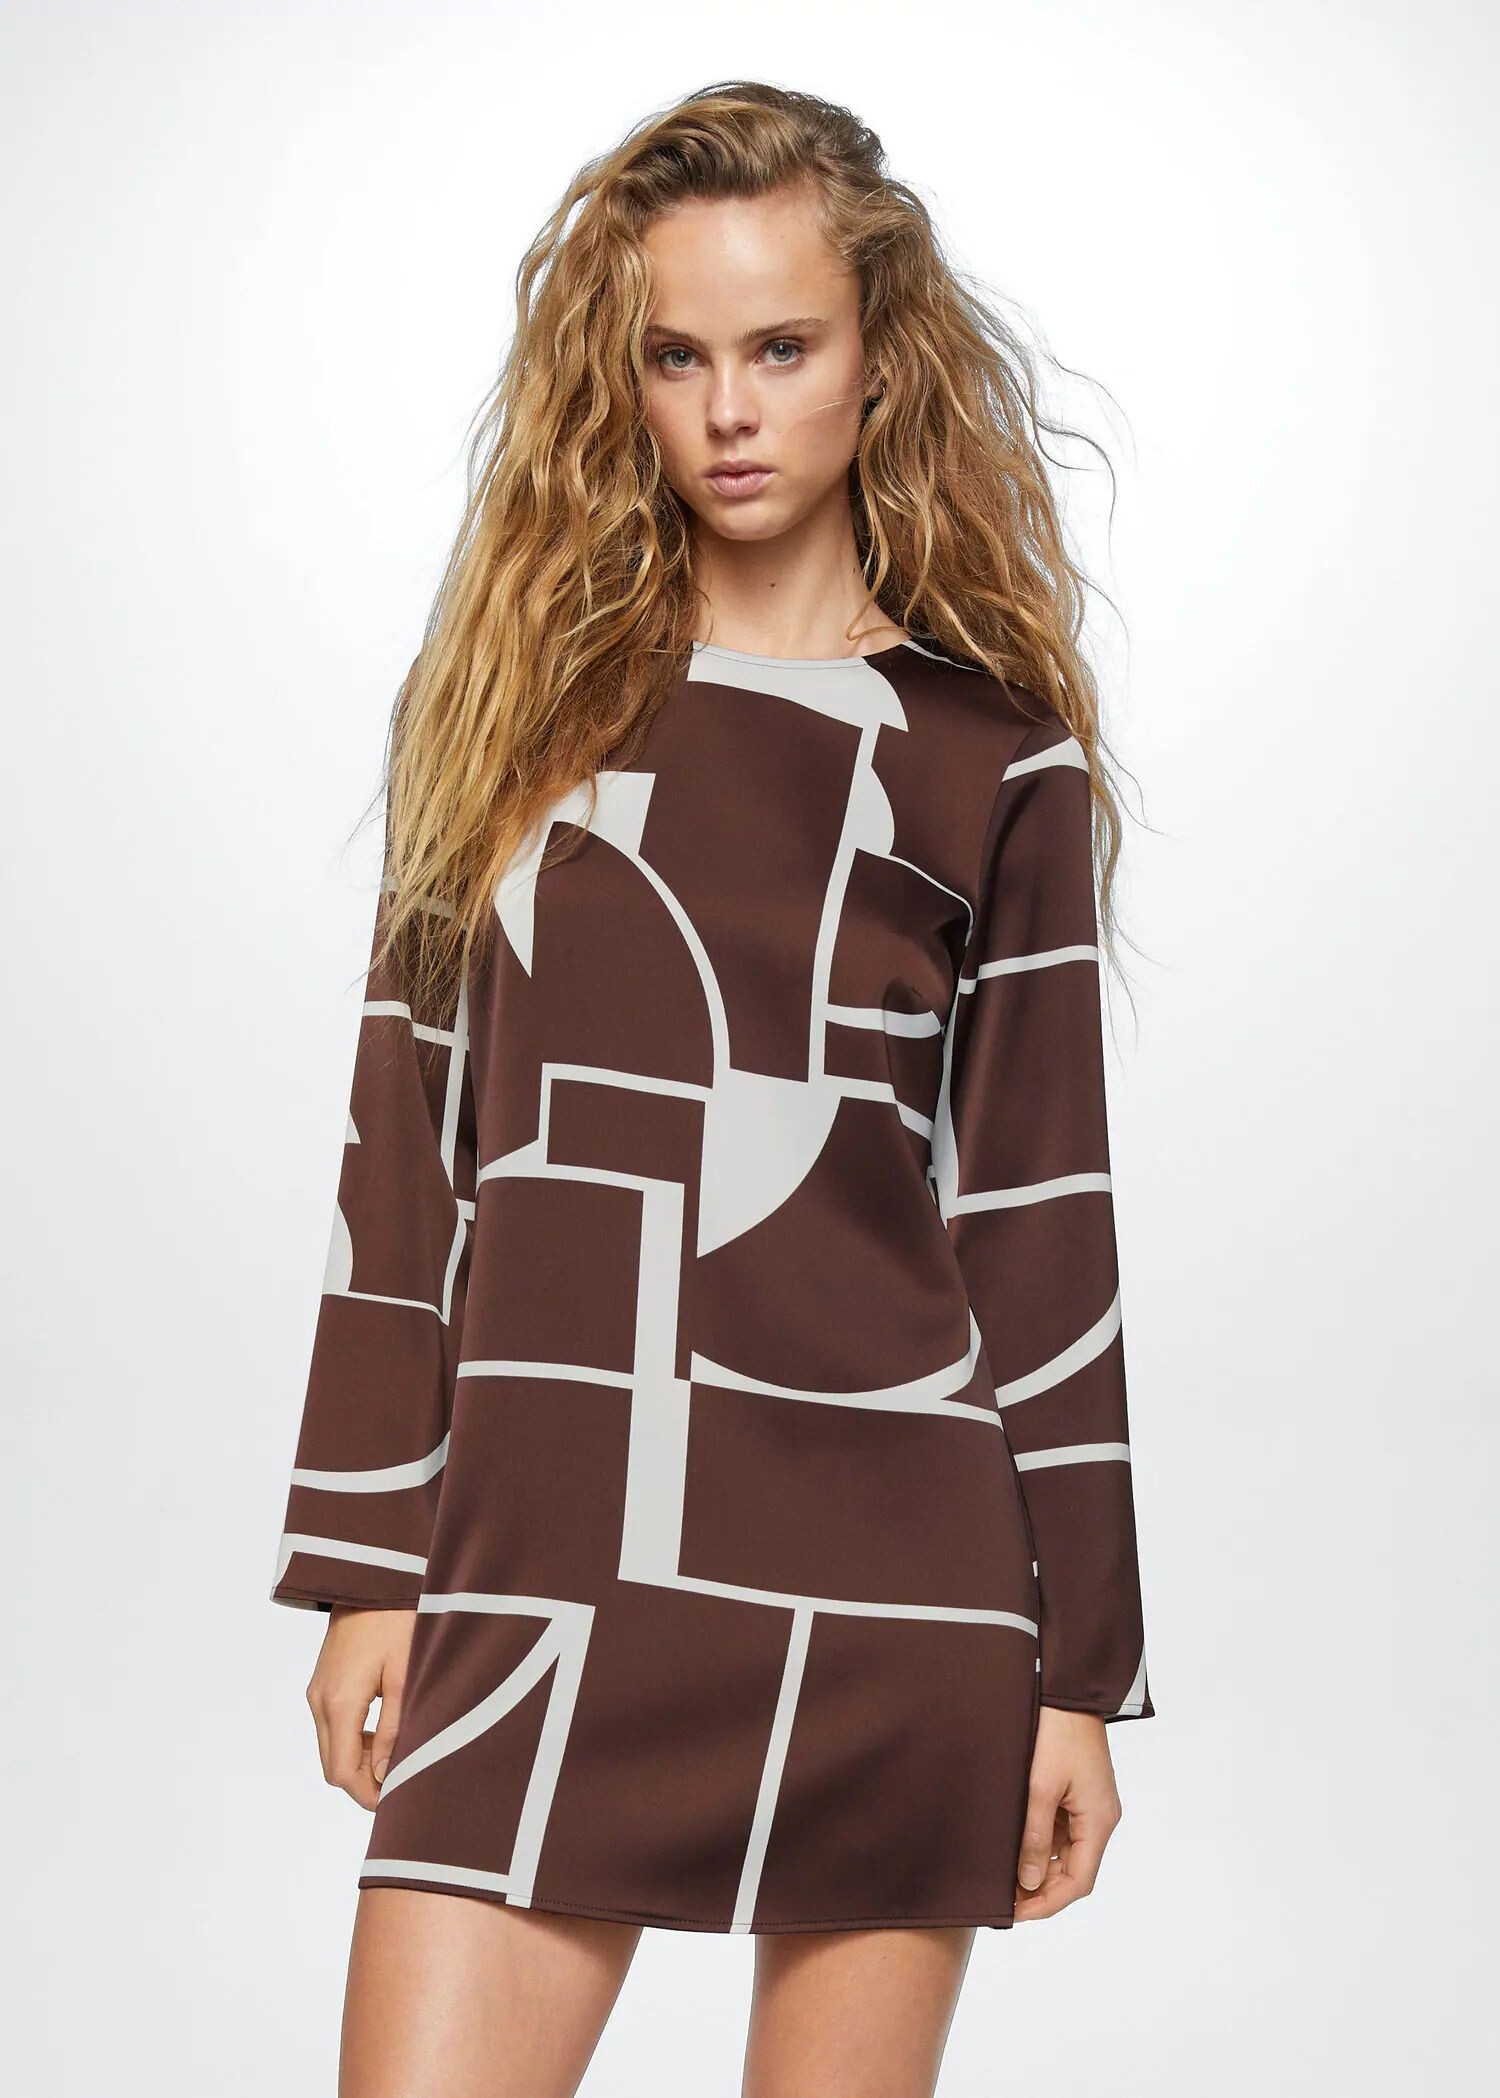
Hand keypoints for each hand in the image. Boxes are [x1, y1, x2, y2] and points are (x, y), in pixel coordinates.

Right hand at [304, 1605, 416, 1810]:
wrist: (372, 1580)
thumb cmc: (396, 1622)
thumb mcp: (404, 1676)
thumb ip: (393, 1729)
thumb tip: (383, 1775)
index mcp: (340, 1702)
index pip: (341, 1772)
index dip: (366, 1795)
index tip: (394, 1801)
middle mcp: (319, 1701)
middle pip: (332, 1766)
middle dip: (362, 1782)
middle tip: (399, 1782)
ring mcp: (316, 1692)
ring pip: (330, 1748)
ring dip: (358, 1761)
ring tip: (396, 1755)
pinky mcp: (321, 1684)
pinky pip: (331, 1727)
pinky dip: (352, 1740)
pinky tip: (381, 1731)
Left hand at [1014, 1705, 1121, 1920]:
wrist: (1066, 1692)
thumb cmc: (1056, 1734)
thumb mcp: (1039, 1788)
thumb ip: (1033, 1837)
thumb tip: (1028, 1882)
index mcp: (1099, 1820)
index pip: (1079, 1881)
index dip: (1049, 1903)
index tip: (1017, 1914)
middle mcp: (1100, 1818)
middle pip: (1074, 1871)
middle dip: (1042, 1891)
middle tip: (1005, 1900)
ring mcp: (1090, 1806)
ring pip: (1066, 1853)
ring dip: (1039, 1869)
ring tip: (1004, 1879)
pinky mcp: (1078, 1794)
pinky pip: (1061, 1831)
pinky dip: (1040, 1846)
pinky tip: (1014, 1849)